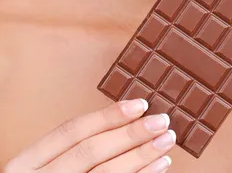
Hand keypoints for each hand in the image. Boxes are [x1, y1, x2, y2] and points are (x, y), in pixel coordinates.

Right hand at [4, 99, 174, 172]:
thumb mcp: (45, 165)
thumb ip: (74, 146)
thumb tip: (127, 118)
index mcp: (26, 163)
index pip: (72, 131)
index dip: (108, 116)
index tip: (140, 104)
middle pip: (91, 152)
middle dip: (130, 135)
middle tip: (161, 121)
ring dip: (142, 156)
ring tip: (166, 140)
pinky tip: (158, 167)